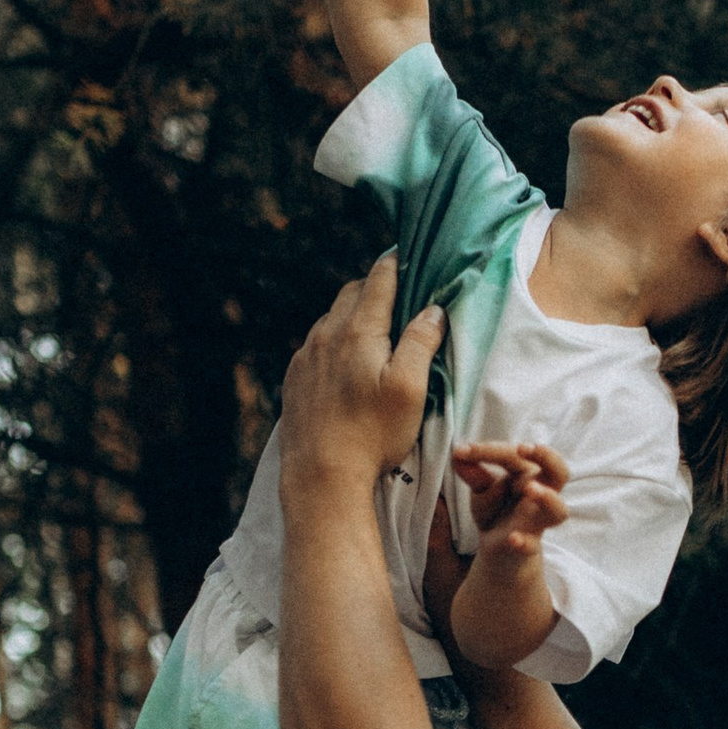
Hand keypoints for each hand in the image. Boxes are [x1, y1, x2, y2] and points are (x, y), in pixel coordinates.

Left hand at [280, 250, 444, 500]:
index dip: (396, 262)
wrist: (320, 476)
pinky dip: (335, 340)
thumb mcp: (410, 389)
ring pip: (332, 318)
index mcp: (358, 331)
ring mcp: (306, 357)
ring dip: (354, 315)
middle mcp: (326, 335)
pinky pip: (316, 345)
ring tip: (375, 329)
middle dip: (376, 287)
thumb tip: (433, 309)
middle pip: (352, 293)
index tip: (408, 253)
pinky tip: (346, 362)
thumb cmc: (372, 435)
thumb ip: (422, 342)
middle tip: (399, 292)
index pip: (379, 279)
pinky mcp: (295, 379)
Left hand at [453, 439, 569, 557]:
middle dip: (547, 456)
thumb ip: (473, 474)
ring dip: (548, 498)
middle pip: (560, 472)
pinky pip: (533, 544)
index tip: (462, 452)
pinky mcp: (529, 545)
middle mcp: (541, 495)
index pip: (515, 456)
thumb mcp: (482, 489)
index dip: (489, 451)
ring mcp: (537, 521)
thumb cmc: (496, 510)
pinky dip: (524, 542)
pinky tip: (512, 538)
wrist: (499, 549)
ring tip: (530, 489)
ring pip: (558, 510)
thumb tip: (458, 454)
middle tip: (523, 448)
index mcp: (528, 475)